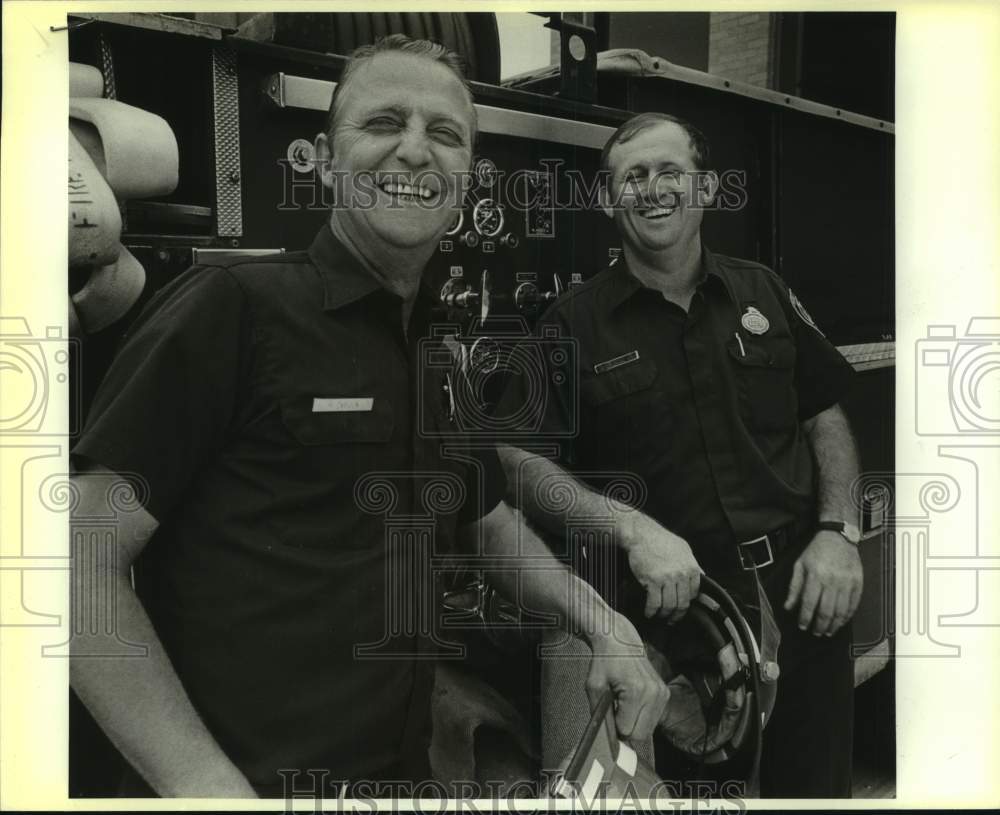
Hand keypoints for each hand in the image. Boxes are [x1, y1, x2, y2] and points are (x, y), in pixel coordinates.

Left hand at [585, 613, 669, 742]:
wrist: (619, 640)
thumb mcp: (594, 686)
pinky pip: (654, 719)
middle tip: (615, 712)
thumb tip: (606, 739)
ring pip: (649, 729)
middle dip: (626, 729)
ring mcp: (662, 693)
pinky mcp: (665, 693)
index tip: (609, 716)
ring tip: (624, 704)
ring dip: (635, 723)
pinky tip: (633, 701)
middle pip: (641, 734)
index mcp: (636, 691)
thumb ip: (599, 714)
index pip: (628, 731)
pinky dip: (642, 716)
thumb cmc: (604, 661)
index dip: (615, 728)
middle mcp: (653, 693)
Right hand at [621, 514, 701, 621]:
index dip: (687, 603)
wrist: (640, 534)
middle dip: (677, 615)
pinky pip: (654, 603)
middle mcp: (681, 574)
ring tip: (659, 615)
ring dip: (663, 614)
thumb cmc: (661, 540)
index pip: (694, 593)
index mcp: (691, 567)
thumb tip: (702, 576)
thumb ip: (693, 564)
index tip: (681, 607)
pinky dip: (651, 612)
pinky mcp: (652, 581)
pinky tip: (648, 613)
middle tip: (672, 619)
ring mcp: (667, 578)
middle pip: (682, 603)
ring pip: (669, 606)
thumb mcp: (683, 549)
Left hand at [784, 530, 862, 635]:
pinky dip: (847, 616)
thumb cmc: (817, 550)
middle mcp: (832, 581)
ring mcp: (847, 583)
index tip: (803, 626)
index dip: (805, 618)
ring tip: (828, 631)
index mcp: (816, 576)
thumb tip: (788, 606)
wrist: (838, 537)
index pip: (809, 603)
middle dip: (820, 625)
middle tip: (816, 632)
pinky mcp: (858, 583)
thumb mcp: (800, 565)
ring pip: (841, 611)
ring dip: (834, 625)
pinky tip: (841, 622)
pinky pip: (854, 605)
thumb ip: (794, 587)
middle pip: (826, 611)